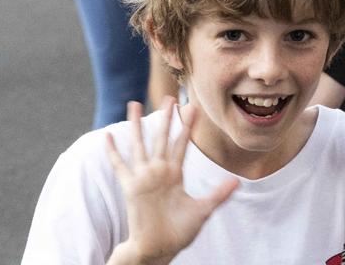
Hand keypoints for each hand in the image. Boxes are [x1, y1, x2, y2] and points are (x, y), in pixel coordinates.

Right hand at [107, 100, 237, 263]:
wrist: (159, 248)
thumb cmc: (179, 232)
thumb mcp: (202, 210)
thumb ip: (218, 194)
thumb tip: (237, 181)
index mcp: (175, 174)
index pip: (182, 144)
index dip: (187, 126)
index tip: (193, 108)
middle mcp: (159, 171)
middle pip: (162, 138)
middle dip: (166, 118)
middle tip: (169, 97)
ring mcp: (144, 177)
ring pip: (140, 144)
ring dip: (137, 125)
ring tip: (134, 104)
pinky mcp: (131, 187)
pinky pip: (120, 166)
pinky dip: (113, 152)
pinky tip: (108, 136)